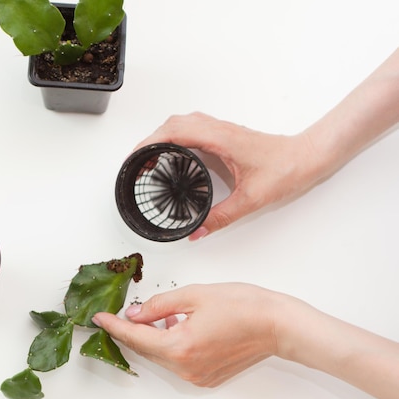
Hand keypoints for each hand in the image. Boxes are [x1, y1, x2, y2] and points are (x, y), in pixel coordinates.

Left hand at [95, 283, 398, 398]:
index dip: (114, 326)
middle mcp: (186, 368)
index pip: (135, 338)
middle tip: (121, 312)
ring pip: (162, 355)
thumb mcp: (194, 295)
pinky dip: (170, 344)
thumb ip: (158, 306)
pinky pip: (177, 360)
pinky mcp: (207, 376)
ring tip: (154, 314)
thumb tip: (135, 313)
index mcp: (180, 347)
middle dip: (132, 331)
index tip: (99, 317)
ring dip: (153, 336)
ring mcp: (197, 375)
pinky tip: (175, 326)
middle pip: (146, 349)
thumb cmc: (244, 306)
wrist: (279, 324)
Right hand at [135, 113, 320, 240]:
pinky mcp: (226, 133)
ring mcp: (222, 129)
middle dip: (151, 139)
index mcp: (220, 139)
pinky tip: (176, 151)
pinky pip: (193, 125)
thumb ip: (221, 217)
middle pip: (173, 123)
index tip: (136, 156)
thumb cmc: (286, 170)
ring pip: (183, 121)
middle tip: (139, 161)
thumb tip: (198, 231)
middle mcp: (218, 129)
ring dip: (163, 134)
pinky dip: (177, 134)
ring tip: (152, 155)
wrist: (308, 157)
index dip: (150, 142)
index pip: (175, 132)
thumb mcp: (251, 199)